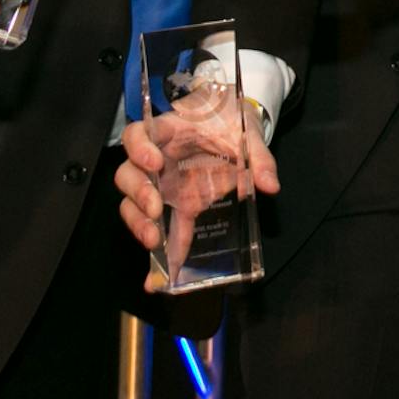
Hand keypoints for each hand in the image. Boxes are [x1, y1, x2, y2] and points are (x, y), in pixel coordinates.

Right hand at [116, 104, 280, 291]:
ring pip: (132, 202)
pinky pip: (160, 227)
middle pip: (127, 174)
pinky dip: (159, 251)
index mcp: (168, 132)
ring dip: (138, 222)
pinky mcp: (175, 205)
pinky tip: (159, 275)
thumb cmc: (231, 123)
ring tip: (153, 240)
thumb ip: (259, 157)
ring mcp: (162, 184)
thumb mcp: (247, 134)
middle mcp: (156, 159)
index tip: (154, 162)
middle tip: (154, 209)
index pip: (138, 134)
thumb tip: (270, 186)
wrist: (235, 126)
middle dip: (137, 193)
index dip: (139, 148)